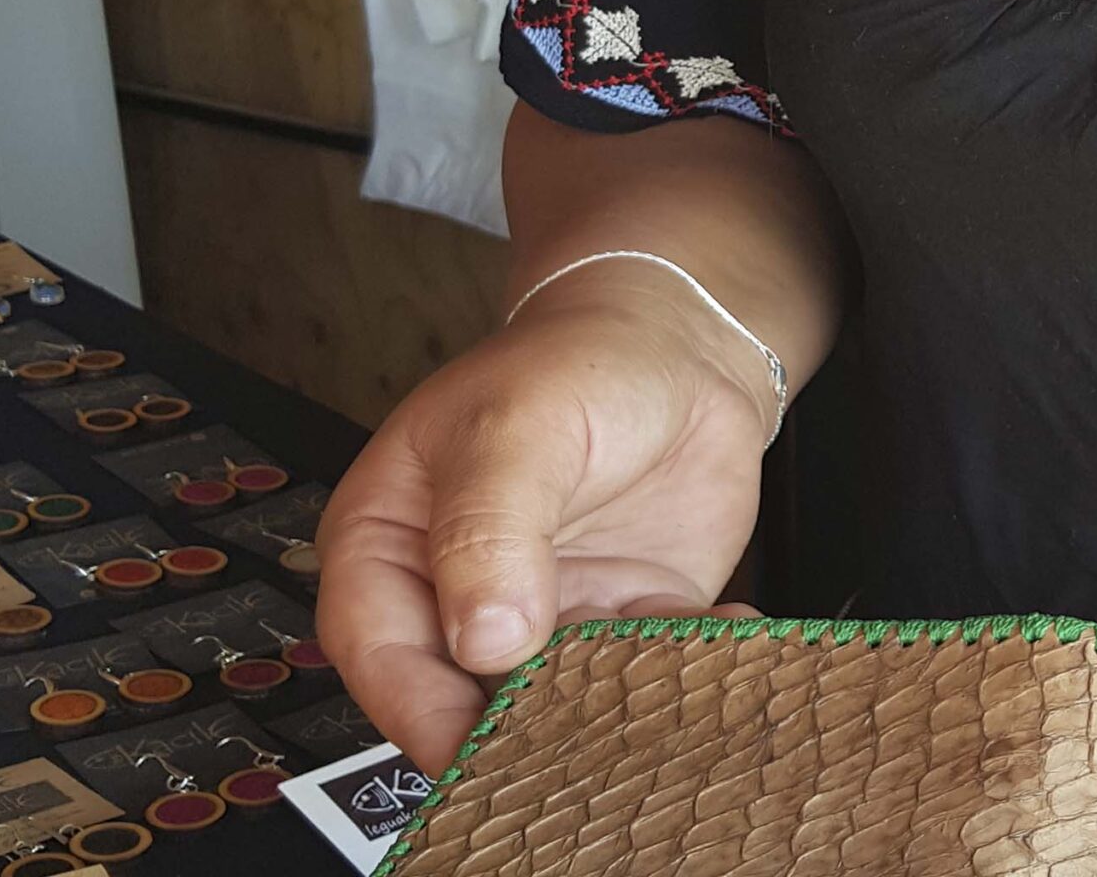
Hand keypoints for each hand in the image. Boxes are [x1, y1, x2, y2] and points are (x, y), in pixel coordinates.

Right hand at [315, 266, 772, 772]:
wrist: (681, 345)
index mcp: (390, 540)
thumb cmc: (575, 363)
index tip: (463, 750)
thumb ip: (488, 528)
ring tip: (654, 699)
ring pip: (552, 700)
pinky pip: (639, 671)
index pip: (375, 646)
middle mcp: (457, 592)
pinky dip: (678, 673)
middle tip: (568, 752)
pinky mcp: (619, 618)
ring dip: (602, 713)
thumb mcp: (515, 427)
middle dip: (512, 733)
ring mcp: (541, 613)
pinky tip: (721, 644)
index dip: (412, 706)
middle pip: (460, 694)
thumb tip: (484, 639)